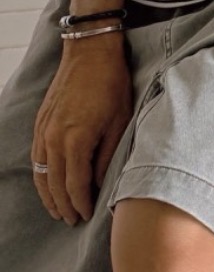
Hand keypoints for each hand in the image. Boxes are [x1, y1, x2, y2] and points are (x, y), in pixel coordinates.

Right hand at [31, 38, 132, 223]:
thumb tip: (102, 182)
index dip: (80, 204)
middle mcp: (54, 139)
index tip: (87, 217)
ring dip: (48, 195)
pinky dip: (40, 175)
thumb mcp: (120, 119)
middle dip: (63, 206)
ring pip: (41, 174)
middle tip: (72, 221)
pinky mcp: (40, 122)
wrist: (90, 50)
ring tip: (58, 210)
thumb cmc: (111, 82)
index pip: (75, 185)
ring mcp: (43, 131)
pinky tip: (47, 182)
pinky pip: (36, 158)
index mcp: (76, 140)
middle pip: (54, 184)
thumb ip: (108, 154)